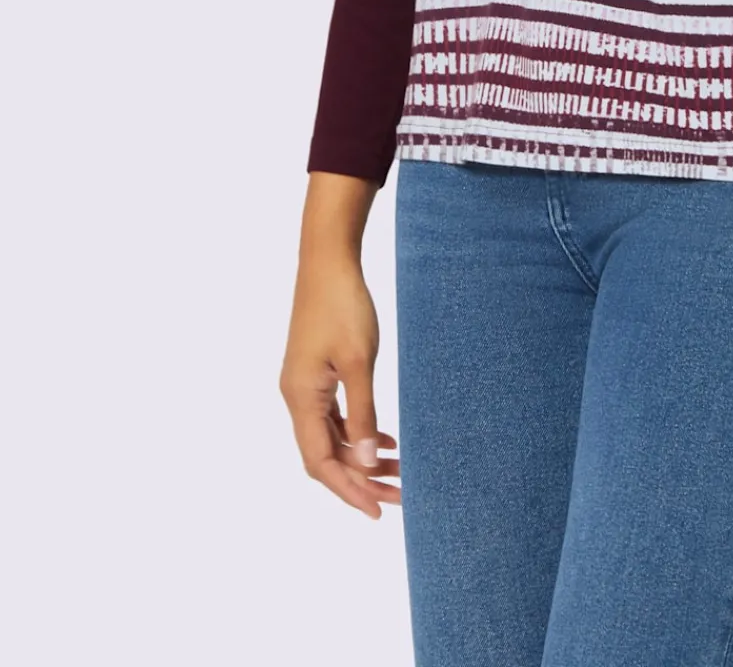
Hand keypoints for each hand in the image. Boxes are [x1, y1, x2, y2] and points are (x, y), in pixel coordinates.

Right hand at [280, 247, 400, 517]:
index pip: (321, 462)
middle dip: (359, 480)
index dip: (348, 490)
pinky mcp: (315, 371)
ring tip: (398, 472)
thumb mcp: (359, 362)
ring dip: (360, 457)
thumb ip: (363, 413)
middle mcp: (296, 396)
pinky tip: (384, 440)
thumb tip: (364, 462)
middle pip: (324, 455)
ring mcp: (304, 384)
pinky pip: (333, 416)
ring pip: (331, 436)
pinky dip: (357, 431)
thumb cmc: (343, 305)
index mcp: (301, 398)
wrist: (328, 259)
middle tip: (398, 497)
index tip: (378, 511)